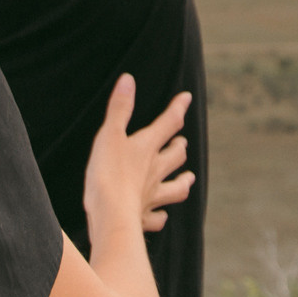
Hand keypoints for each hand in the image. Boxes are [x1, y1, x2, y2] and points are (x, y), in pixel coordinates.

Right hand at [83, 75, 193, 239]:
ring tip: (189, 178)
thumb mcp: (109, 135)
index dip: (178, 108)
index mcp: (147, 147)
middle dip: (178, 147)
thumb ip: (119, 108)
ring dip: (183, 181)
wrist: (111, 216)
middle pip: (175, 156)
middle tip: (181, 142)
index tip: (187, 98)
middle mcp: (155, 170)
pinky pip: (157, 217)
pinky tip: (162, 216)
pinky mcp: (144, 217)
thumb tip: (128, 79)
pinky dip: (160, 215)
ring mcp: (152, 195)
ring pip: (176, 188)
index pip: (169, 123)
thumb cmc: (108, 173)